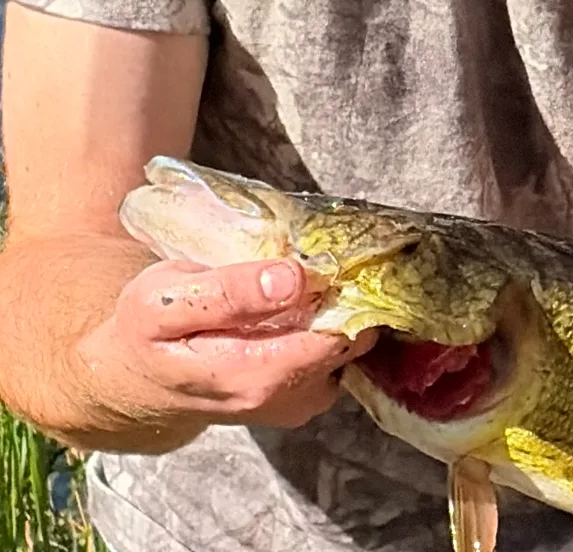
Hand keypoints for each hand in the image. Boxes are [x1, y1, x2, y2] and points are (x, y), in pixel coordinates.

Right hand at [76, 257, 374, 443]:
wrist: (133, 382)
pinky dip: (336, 329)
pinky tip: (309, 308)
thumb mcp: (166, 301)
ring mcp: (295, 403)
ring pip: (351, 350)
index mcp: (248, 375)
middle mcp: (280, 397)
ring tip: (317, 282)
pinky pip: (342, 359)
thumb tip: (293, 279)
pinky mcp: (301, 399)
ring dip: (345, 313)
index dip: (343, 291)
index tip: (336, 256)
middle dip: (348, 298)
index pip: (331, 335)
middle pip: (350, 340)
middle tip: (330, 260)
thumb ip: (229, 292)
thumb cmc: (148, 332)